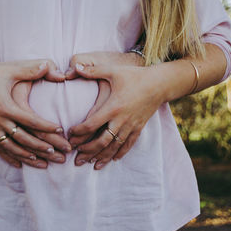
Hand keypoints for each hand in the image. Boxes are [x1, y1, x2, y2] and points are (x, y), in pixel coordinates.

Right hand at [0, 59, 69, 168]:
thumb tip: (50, 66)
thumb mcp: (10, 71)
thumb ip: (30, 70)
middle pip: (24, 139)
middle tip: (60, 154)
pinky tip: (20, 165)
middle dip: (43, 147)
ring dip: (28, 156)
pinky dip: (9, 157)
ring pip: (11, 148)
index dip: (46, 126)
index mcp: (6, 106)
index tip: (61, 130)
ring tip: (44, 163)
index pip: (31, 121)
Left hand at [67, 55, 164, 169]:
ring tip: (91, 164)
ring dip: (102, 157)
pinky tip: (112, 160)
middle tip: (76, 158)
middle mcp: (121, 120)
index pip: (92, 124)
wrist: (160, 84)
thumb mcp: (113, 71)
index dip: (79, 132)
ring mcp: (131, 126)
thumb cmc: (135, 76)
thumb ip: (93, 71)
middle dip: (88, 151)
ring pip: (114, 147)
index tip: (70, 135)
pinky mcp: (139, 128)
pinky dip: (119, 153)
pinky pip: (128, 144)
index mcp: (113, 107)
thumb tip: (75, 66)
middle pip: (102, 141)